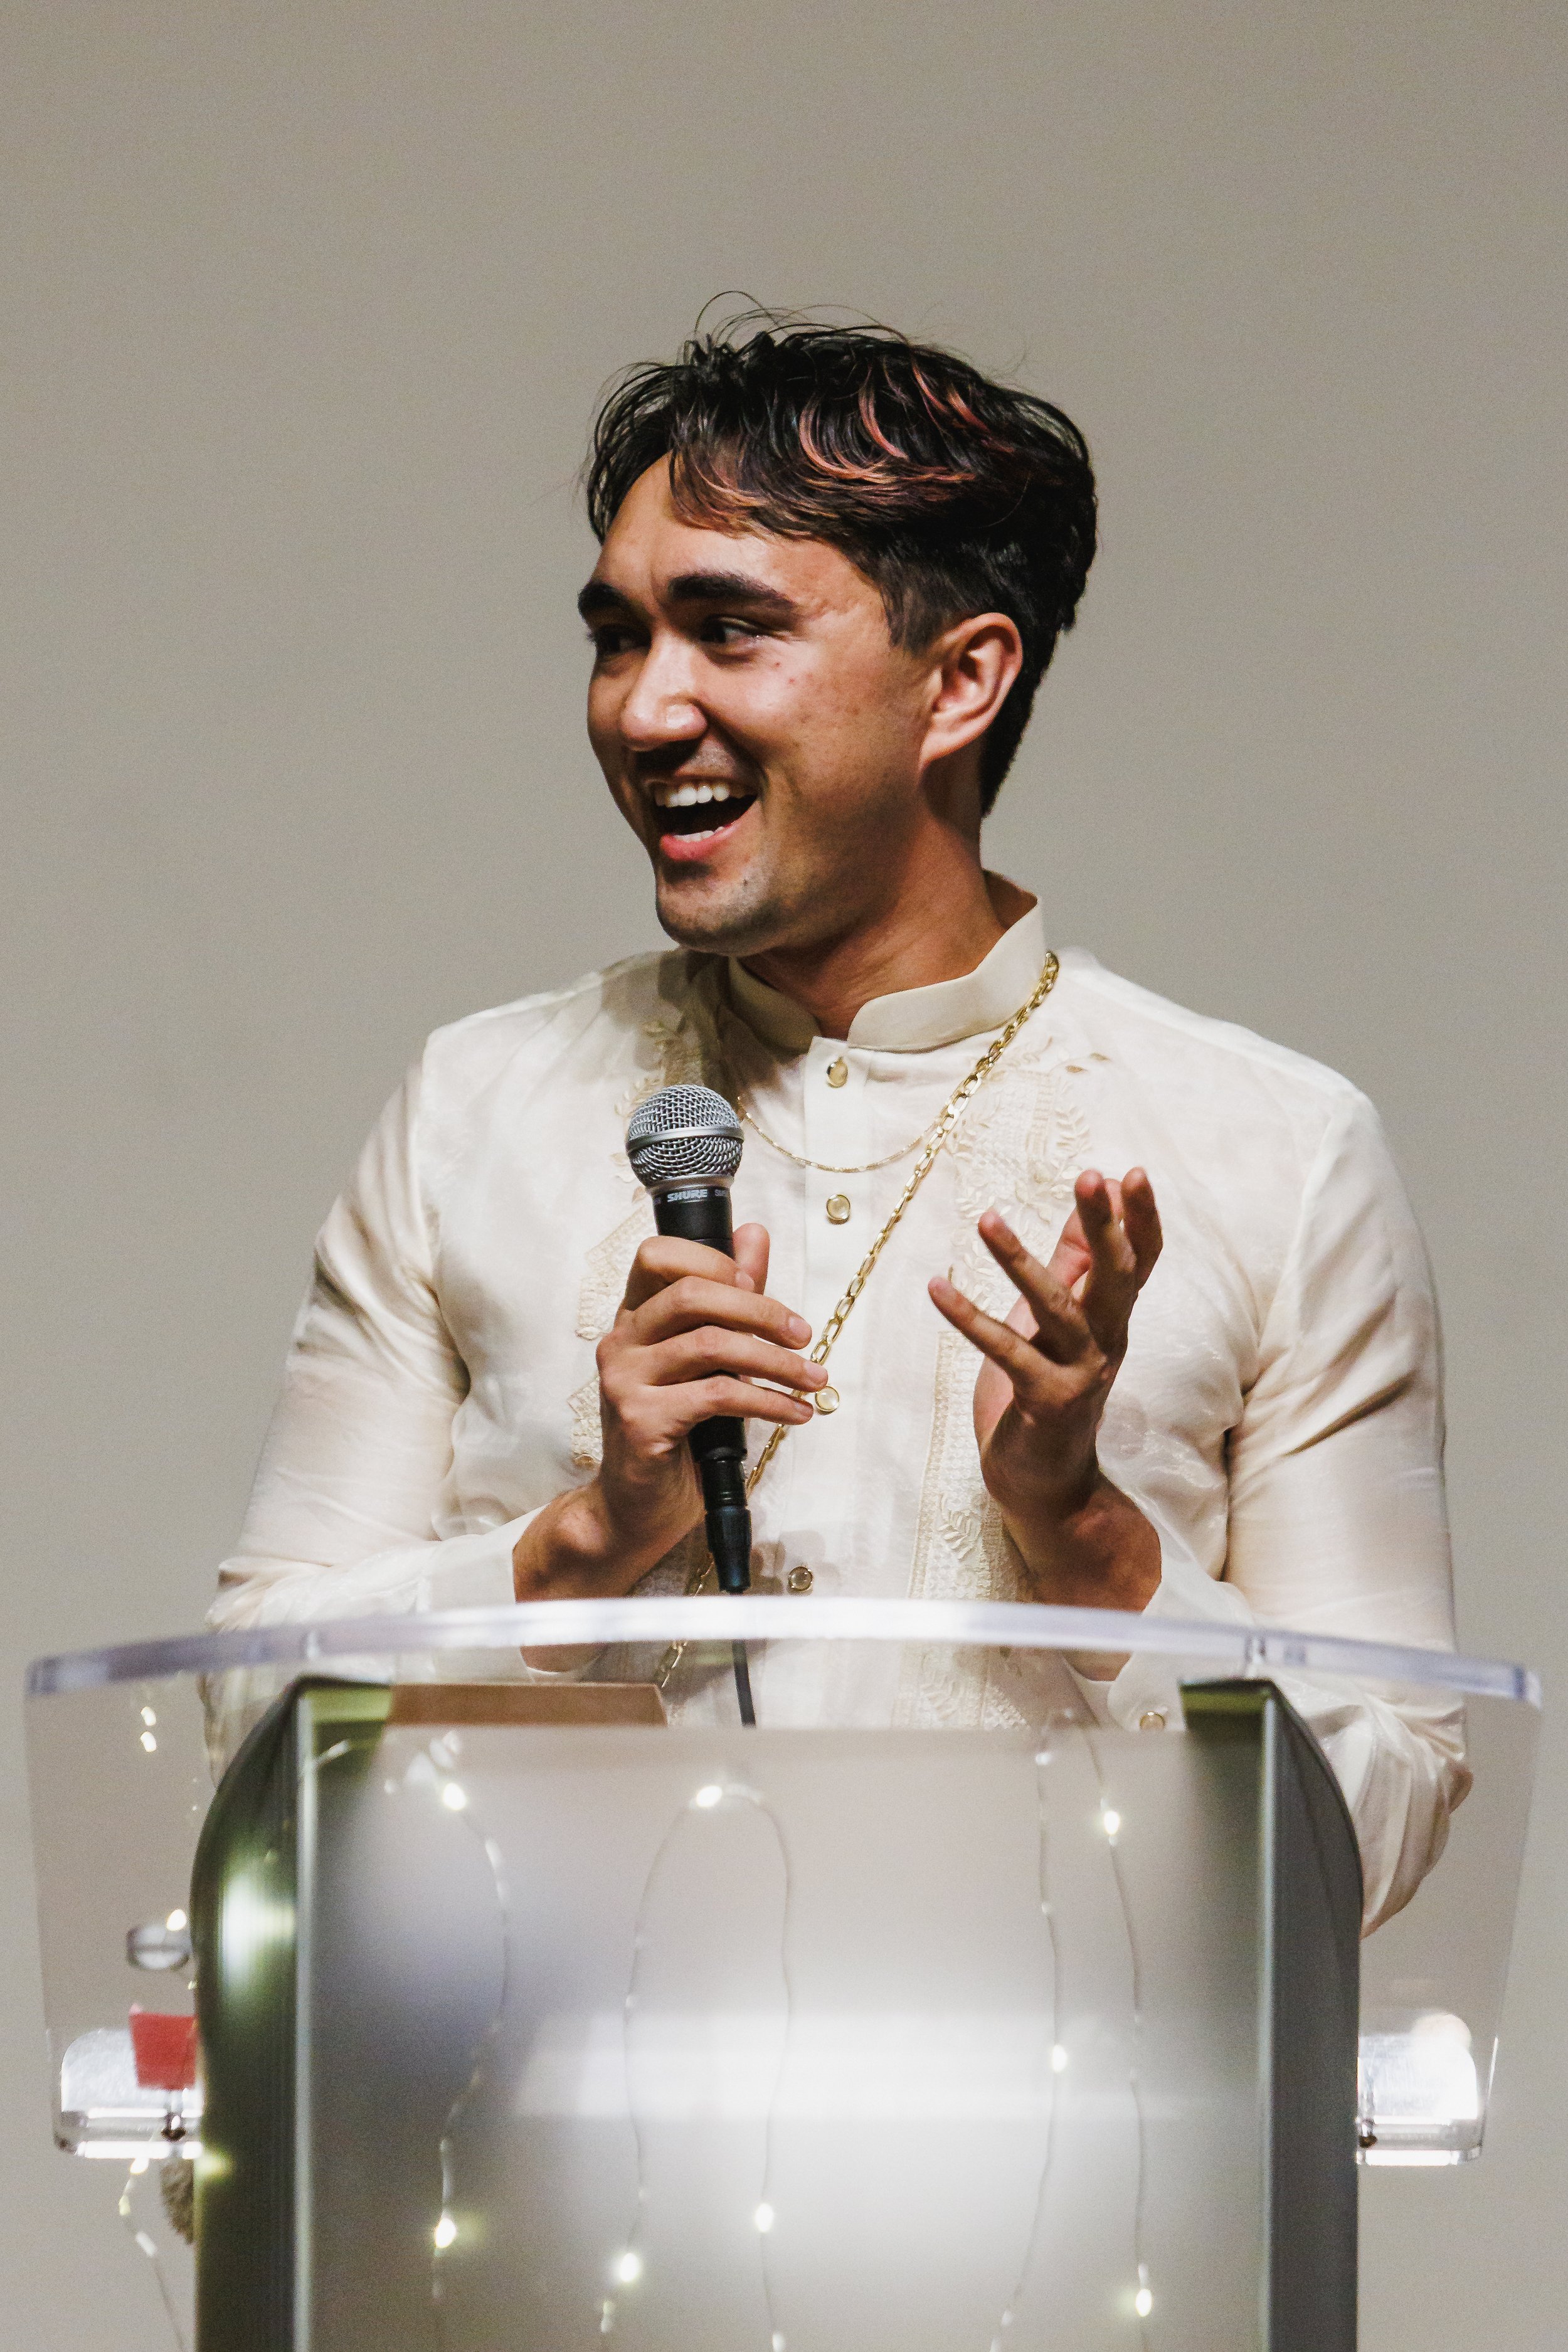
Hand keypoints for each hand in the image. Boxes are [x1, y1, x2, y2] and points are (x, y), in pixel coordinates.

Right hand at [513, 1223, 823, 1603]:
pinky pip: (718, 1395)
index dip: (713, 1259)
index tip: (759, 1285)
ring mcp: (624, 1381)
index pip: (656, 1254)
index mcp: (633, 1317)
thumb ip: (731, 1298)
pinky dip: (768, 1401)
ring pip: (710, 1344)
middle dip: (761, 1309)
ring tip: (814, 1379)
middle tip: (804, 1334)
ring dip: (775, 1360)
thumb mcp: (707, 1360)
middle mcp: (620, 1341)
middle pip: (691, 1293)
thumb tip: (754, 1233)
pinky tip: (796, 1414)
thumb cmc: (678, 1431)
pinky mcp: (640, 1421)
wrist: (640, 1507)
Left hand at [928, 1170, 1163, 1618]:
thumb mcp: (1063, 1321)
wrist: (1047, 1485)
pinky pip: (1004, 1351)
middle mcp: (1107, 1343)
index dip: (1140, 1219)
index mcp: (1112, 1320)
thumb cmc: (1049, 1392)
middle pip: (1116, 1277)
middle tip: (1092, 1175)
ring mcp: (1079, 1373)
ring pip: (1055, 1309)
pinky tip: (937, 1287)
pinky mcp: (1044, 1400)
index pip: (1139, 1262)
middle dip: (1106, 1226)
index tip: (1133, 1172)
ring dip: (1019, 1261)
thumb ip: (1075, 1264)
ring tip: (988, 1217)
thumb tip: (1088, 1205)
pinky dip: (967, 1319)